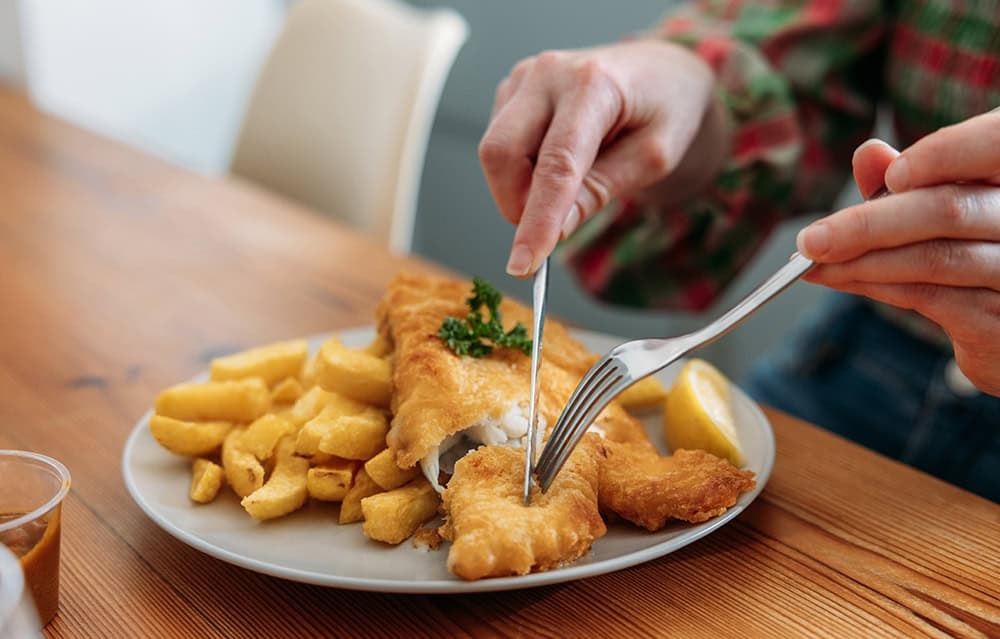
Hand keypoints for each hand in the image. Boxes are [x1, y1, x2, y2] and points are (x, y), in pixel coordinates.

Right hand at [479, 39, 727, 276]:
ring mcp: (524, 79)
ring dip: (521, 188)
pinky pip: (498, 145)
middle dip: (517, 204)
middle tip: (551, 228)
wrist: (660, 73)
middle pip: (500, 153)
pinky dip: (520, 171)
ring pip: (494, 153)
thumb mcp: (652, 160)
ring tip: (571, 181)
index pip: (555, 164)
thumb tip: (554, 231)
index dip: (537, 219)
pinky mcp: (511, 91)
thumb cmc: (665, 109)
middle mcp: (549, 73)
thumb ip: (600, 191)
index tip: (524, 263)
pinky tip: (555, 162)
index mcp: (593, 84)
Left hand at [797, 110, 999, 395]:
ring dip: (860, 262)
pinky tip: (839, 280)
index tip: (893, 175)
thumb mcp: (942, 206)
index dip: (944, 156)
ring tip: (813, 263)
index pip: (994, 143)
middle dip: (866, 224)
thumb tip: (869, 153)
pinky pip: (930, 297)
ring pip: (934, 258)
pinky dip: (875, 287)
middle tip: (811, 239)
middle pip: (948, 210)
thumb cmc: (972, 250)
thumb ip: (912, 179)